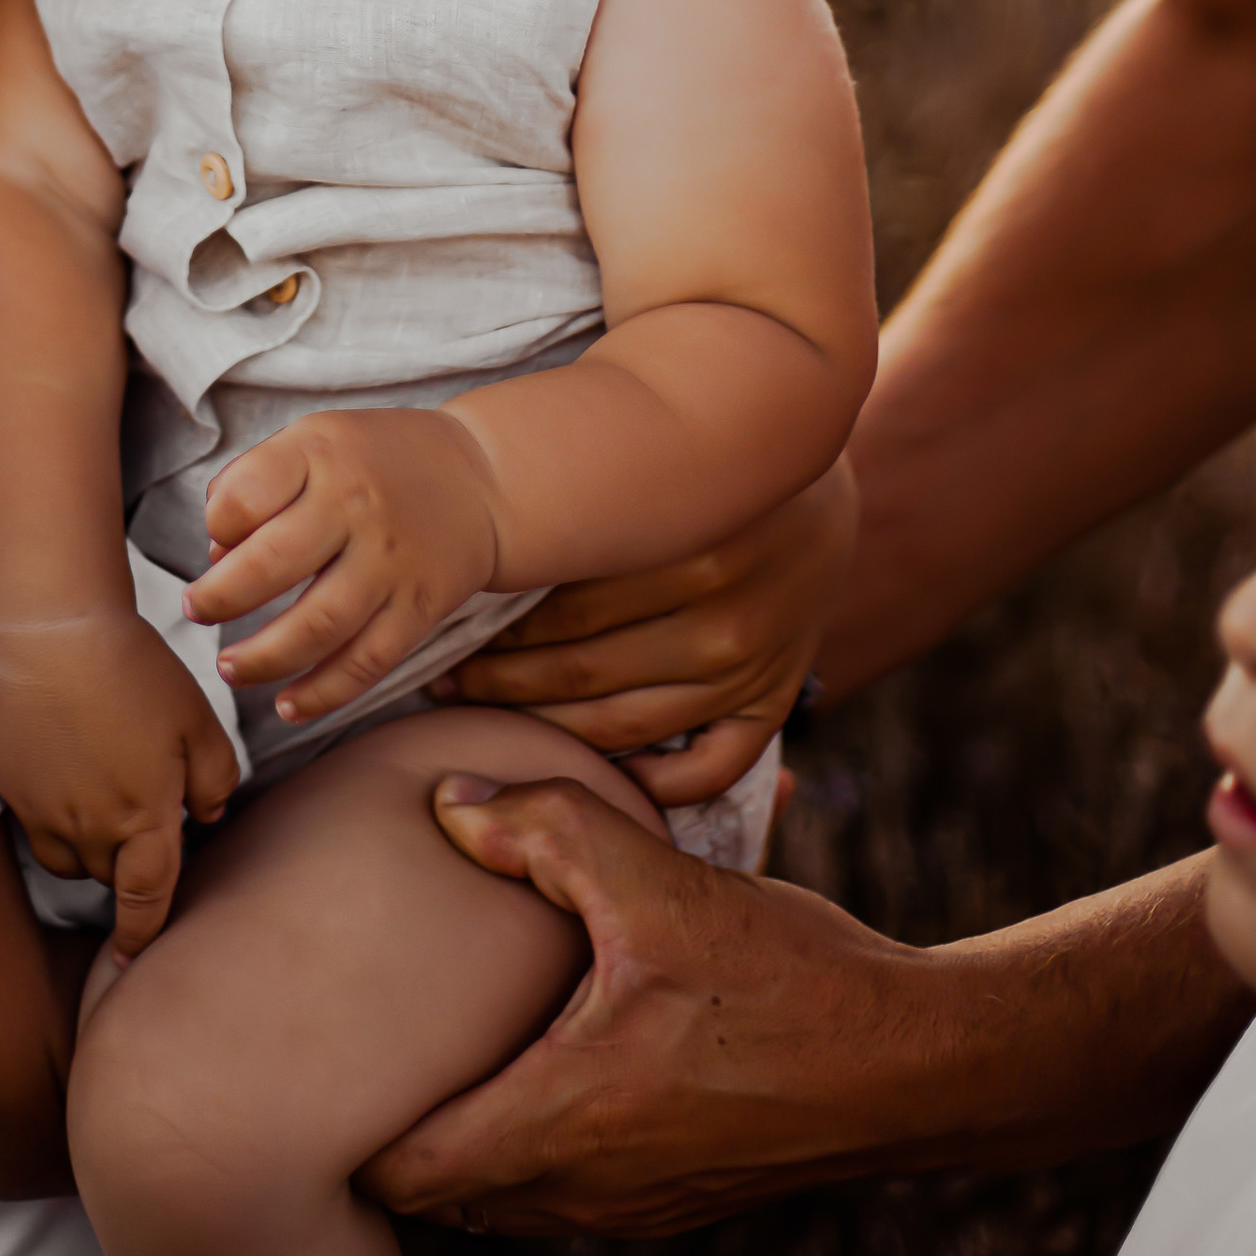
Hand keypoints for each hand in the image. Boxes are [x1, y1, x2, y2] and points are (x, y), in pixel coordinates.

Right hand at [0, 611, 239, 958]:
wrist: (50, 633)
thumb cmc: (132, 671)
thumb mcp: (197, 719)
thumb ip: (215, 778)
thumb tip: (208, 816)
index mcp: (143, 818)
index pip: (146, 900)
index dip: (143, 935)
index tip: (135, 959)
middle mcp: (89, 829)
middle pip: (111, 877)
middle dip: (130, 863)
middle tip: (145, 810)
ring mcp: (42, 812)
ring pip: (70, 860)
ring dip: (93, 847)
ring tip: (107, 791)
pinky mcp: (11, 790)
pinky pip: (38, 829)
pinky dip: (58, 821)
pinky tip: (70, 771)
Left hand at [187, 407, 502, 725]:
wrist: (481, 479)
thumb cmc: (376, 461)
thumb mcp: (316, 440)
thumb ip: (258, 482)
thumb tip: (216, 554)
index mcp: (322, 453)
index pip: (247, 494)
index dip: (217, 524)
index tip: (215, 542)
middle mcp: (358, 506)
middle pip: (274, 563)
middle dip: (221, 598)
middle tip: (195, 612)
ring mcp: (392, 561)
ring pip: (318, 624)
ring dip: (263, 657)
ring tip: (230, 668)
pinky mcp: (420, 608)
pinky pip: (367, 661)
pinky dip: (323, 693)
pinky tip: (287, 706)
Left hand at [358, 772, 938, 1235]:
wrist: (917, 1062)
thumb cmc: (788, 980)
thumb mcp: (656, 881)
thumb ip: (544, 829)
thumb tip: (448, 803)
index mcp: (560, 1122)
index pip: (405, 1175)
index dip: (351, 1125)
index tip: (327, 1057)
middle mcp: (585, 1189)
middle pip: (445, 1192)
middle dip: (402, 1127)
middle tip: (375, 1038)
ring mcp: (635, 1207)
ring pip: (507, 1194)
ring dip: (475, 1132)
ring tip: (456, 1039)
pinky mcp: (678, 1197)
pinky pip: (569, 1189)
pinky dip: (537, 1139)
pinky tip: (555, 1048)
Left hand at [434, 458, 855, 806]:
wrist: (812, 481)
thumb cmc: (700, 471)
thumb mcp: (651, 473)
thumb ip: (584, 510)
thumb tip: (472, 544)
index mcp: (692, 554)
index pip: (565, 614)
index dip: (494, 635)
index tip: (443, 640)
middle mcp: (726, 622)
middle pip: (585, 672)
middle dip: (501, 684)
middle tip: (445, 685)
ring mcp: (753, 670)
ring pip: (626, 727)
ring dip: (547, 729)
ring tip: (486, 717)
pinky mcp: (774, 702)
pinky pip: (707, 768)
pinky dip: (649, 785)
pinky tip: (594, 773)